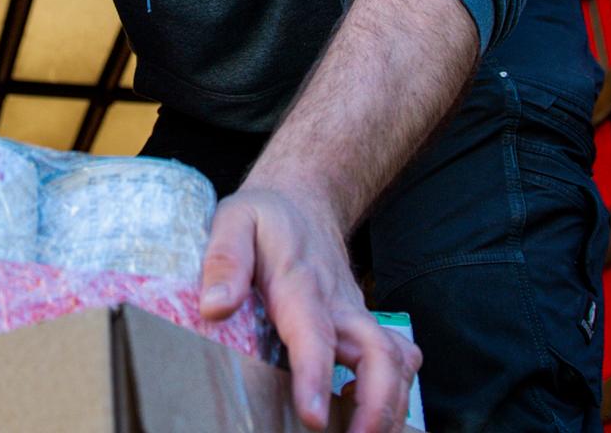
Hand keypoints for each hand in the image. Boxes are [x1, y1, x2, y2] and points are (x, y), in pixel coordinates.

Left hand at [199, 186, 421, 431]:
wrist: (304, 200)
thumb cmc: (266, 218)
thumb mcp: (234, 220)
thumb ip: (225, 259)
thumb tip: (214, 306)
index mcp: (302, 285)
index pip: (315, 335)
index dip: (316, 377)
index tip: (313, 417)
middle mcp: (339, 306)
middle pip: (380, 356)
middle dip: (377, 404)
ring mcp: (357, 318)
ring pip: (396, 362)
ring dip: (391, 405)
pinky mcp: (363, 328)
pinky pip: (395, 361)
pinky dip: (395, 392)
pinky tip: (370, 418)